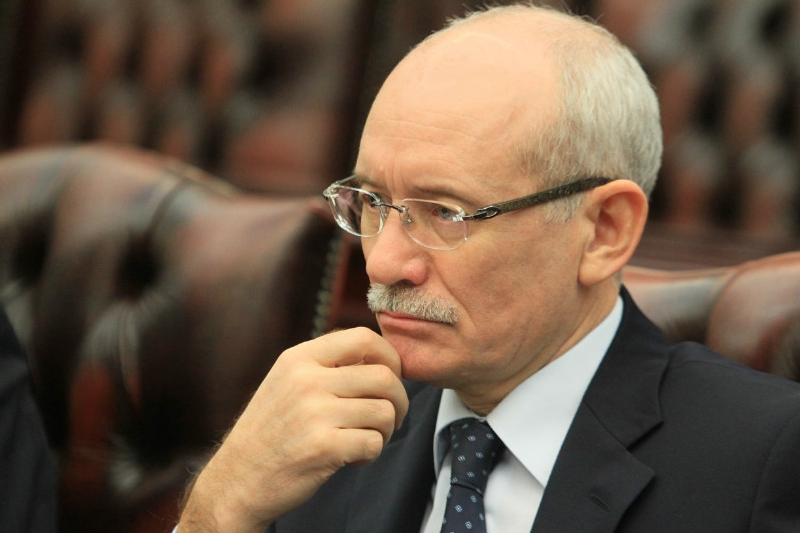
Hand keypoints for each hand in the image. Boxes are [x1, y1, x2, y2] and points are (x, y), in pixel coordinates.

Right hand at [178, 327, 408, 532]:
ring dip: (385, 430)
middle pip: (383, 376)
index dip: (390, 357)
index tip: (392, 378)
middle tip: (391, 417)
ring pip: (384, 412)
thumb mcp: (288, 381)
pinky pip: (374, 443)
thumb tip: (382, 357)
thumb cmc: (271, 431)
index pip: (363, 338)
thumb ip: (328, 365)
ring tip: (364, 439)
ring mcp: (314, 413)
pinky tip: (350, 457)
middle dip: (399, 400)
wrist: (237, 480)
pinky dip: (371, 453)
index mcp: (299, 358)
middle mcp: (306, 380)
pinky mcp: (322, 447)